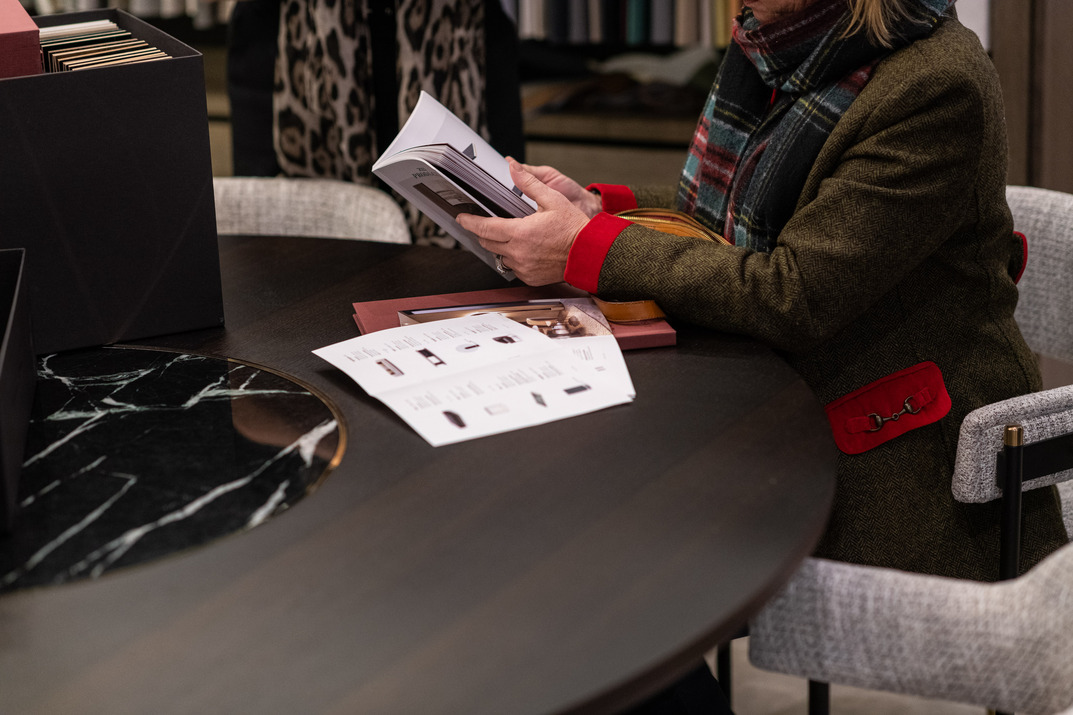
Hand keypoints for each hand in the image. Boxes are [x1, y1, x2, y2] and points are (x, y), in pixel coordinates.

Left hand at [457, 158, 590, 285]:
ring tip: (512, 236)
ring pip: (500, 256)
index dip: (469, 222)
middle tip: (485, 224)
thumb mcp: (552, 199)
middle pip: (488, 242)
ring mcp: (523, 267)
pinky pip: (513, 267)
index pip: (484, 228)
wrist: (589, 254)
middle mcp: (518, 252)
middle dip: (483, 232)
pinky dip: (514, 258)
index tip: (461, 218)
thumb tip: (513, 168)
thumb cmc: (574, 228)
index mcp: (520, 233)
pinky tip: (526, 249)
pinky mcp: (530, 277)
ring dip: (500, 246)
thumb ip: (529, 184)